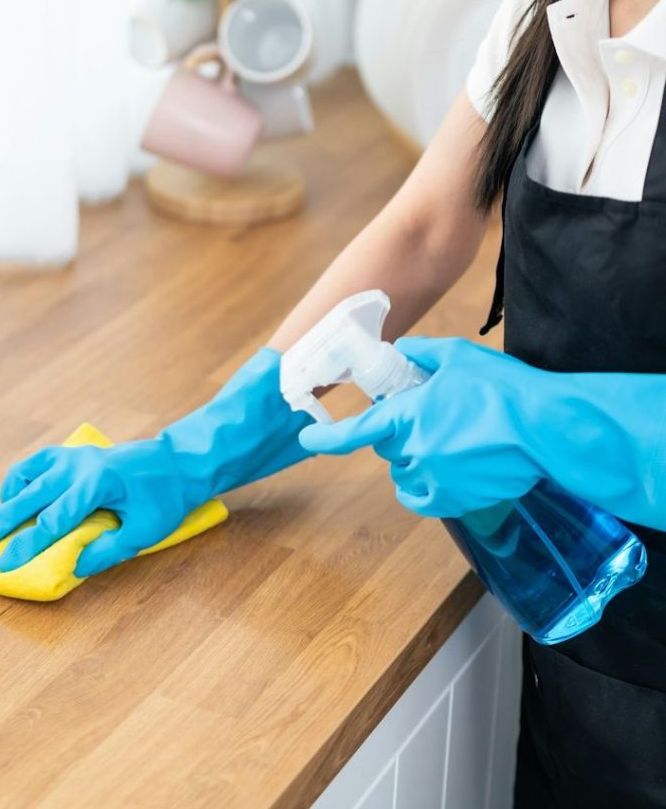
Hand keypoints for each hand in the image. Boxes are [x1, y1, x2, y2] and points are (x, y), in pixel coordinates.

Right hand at [0, 347, 314, 576]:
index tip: (4, 566)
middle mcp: (79, 467)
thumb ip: (108, 550)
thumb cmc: (166, 497)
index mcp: (97, 485)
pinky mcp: (75, 454)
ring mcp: (75, 457)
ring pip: (27, 476)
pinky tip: (19, 498)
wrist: (180, 461)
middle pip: (28, 498)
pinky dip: (22, 479)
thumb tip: (75, 566)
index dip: (26, 547)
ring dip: (7, 500)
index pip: (54, 523)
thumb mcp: (144, 531)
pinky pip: (38, 463)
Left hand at [299, 336, 552, 517]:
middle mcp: (414, 452)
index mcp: (408, 416)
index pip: (356, 431)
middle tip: (429, 417)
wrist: (543, 428)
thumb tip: (402, 350)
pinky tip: (442, 473)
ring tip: (448, 442)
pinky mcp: (456, 501)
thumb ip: (422, 353)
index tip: (306, 439)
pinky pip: (423, 498)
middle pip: (388, 449)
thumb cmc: (502, 389)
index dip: (327, 437)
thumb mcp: (458, 357)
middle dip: (399, 434)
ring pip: (406, 474)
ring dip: (415, 459)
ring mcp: (434, 480)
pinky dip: (425, 488)